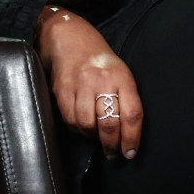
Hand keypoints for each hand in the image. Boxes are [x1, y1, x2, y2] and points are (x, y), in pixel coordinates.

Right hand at [37, 6, 142, 159]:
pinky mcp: (61, 91)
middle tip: (114, 155)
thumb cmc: (100, 61)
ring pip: (87, 125)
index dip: (132, 137)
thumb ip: (125, 97)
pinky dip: (77, 130)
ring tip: (98, 140)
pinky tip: (83, 129)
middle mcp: (102, 81)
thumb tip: (127, 131)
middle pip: (109, 123)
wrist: (70, 39)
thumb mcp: (121, 72)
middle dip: (112, 145)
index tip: (130, 153)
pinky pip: (70, 120)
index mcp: (122, 77)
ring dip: (93, 138)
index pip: (132, 113)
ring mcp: (80, 86)